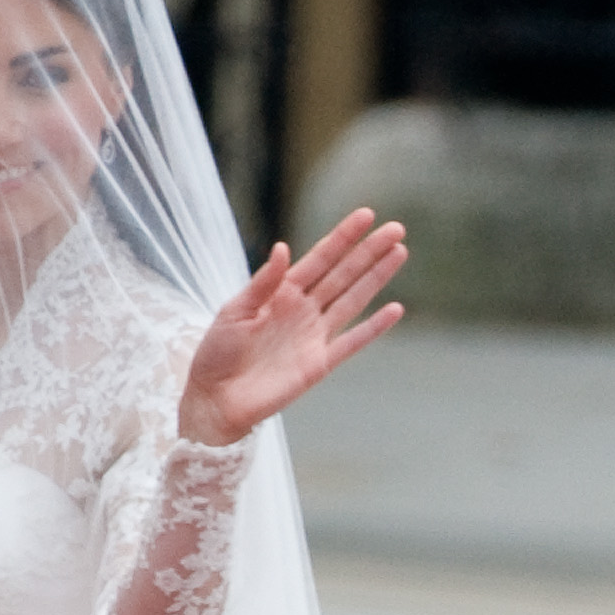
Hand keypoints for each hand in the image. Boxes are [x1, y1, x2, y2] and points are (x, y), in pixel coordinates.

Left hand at [178, 208, 405, 447]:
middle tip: (397, 228)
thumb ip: (263, 282)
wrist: (215, 399)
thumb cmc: (216, 353)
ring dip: (377, 278)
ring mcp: (313, 336)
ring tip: (400, 253)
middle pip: (343, 274)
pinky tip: (395, 309)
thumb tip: (284, 247)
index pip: (320, 258)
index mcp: (281, 292)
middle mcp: (303, 310)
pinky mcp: (319, 364)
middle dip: (369, 251)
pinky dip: (374, 327)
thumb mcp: (234, 311)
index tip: (367, 215)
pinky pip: (352, 342)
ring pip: (353, 300)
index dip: (343, 237)